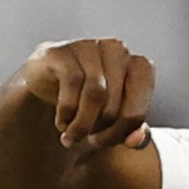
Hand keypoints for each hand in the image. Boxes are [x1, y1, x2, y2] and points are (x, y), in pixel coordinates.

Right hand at [22, 37, 153, 149]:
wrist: (48, 87)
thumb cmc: (89, 104)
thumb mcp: (115, 122)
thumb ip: (133, 133)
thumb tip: (137, 140)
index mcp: (140, 66)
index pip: (137, 111)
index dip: (120, 134)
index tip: (103, 142)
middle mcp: (118, 50)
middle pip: (115, 106)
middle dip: (98, 131)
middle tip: (84, 139)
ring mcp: (89, 46)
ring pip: (95, 95)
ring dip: (81, 125)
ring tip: (71, 136)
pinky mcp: (61, 51)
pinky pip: (71, 84)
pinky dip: (66, 112)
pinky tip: (61, 123)